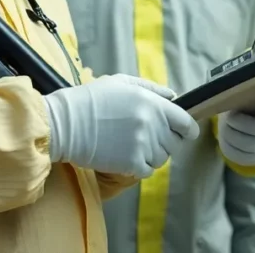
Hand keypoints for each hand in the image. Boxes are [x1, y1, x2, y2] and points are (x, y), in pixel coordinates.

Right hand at [43, 74, 199, 178]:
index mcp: (153, 103)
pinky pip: (147, 171)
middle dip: (165, 143)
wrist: (66, 123)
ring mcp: (143, 145)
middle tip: (146, 139)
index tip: (184, 133)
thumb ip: (151, 88)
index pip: (186, 123)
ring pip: (161, 159)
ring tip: (130, 147)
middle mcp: (152, 124)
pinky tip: (124, 157)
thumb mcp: (122, 82)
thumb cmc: (91, 99)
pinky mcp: (131, 163)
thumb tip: (173, 96)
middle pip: (175, 143)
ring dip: (150, 156)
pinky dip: (138, 168)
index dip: (187, 130)